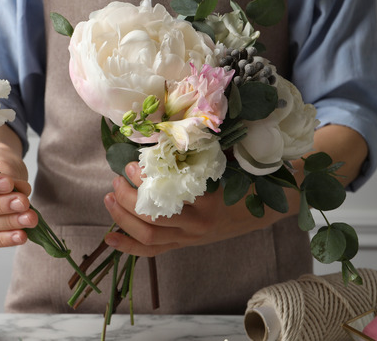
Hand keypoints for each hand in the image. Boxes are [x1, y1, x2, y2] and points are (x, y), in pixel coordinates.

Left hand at [102, 162, 298, 256]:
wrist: (267, 206)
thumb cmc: (244, 175)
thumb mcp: (225, 158)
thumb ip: (199, 148)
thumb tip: (167, 125)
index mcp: (207, 201)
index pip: (165, 195)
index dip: (142, 181)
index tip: (131, 163)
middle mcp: (197, 225)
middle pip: (151, 218)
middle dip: (127, 198)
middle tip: (117, 178)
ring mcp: (190, 238)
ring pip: (148, 236)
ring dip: (122, 218)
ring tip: (109, 197)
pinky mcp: (185, 244)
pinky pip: (154, 251)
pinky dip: (130, 246)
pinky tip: (110, 238)